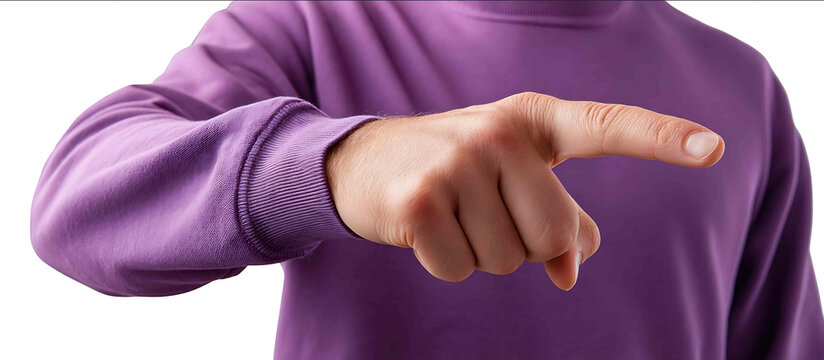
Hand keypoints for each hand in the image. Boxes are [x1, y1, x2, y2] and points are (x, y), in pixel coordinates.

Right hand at [326, 92, 723, 289]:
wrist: (362, 161)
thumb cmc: (452, 170)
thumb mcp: (509, 178)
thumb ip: (557, 217)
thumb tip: (572, 269)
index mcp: (531, 121)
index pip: (606, 126)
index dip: (661, 139)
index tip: (714, 150)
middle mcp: (499, 134)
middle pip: (553, 235)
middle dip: (523, 244)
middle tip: (482, 213)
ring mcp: (458, 163)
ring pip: (507, 259)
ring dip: (480, 252)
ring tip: (450, 214)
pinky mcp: (421, 200)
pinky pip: (461, 269)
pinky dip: (444, 262)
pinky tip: (423, 228)